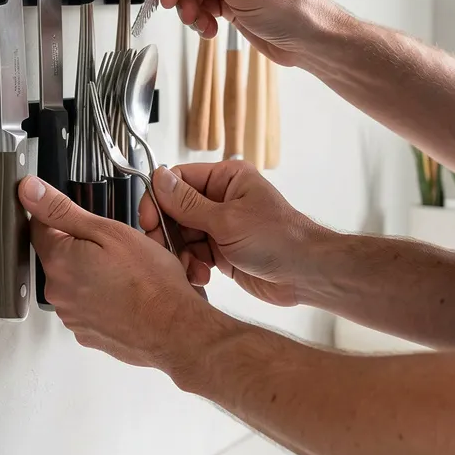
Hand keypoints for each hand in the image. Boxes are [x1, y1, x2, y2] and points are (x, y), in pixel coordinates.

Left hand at [18, 176, 215, 372]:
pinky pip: (88, 306)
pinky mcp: (86, 333)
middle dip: (82, 248)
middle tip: (115, 248)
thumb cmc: (150, 282)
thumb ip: (62, 210)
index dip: (60, 216)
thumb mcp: (109, 231)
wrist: (173, 329)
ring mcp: (72, 316)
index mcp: (58, 261)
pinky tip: (125, 294)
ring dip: (92, 274)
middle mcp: (58, 291)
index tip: (81, 217)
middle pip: (59, 256)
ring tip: (125, 273)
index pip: (39, 226)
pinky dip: (102, 298)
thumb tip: (29, 191)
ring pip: (75, 282)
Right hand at [140, 162, 328, 306]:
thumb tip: (159, 179)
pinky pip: (192, 255)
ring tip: (191, 267)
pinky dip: (192, 266)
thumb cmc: (279, 239)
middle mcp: (221, 199)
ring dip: (181, 254)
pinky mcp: (221, 251)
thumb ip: (188, 203)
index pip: (178, 180)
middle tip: (163, 249)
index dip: (159, 199)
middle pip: (175, 210)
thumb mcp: (227, 220)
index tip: (148, 219)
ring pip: (181, 236)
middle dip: (169, 232)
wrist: (306, 275)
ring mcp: (220, 226)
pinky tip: (202, 275)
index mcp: (226, 179)